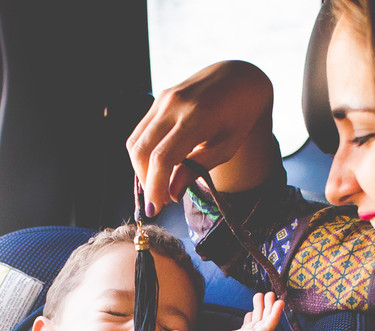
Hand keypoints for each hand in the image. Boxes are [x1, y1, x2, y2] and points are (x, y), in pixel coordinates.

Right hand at [128, 60, 274, 211]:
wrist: (239, 78)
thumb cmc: (239, 116)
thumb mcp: (227, 146)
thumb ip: (198, 168)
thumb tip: (172, 193)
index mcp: (196, 117)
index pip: (163, 157)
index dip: (154, 187)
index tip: (156, 209)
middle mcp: (174, 105)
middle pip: (142, 151)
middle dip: (145, 181)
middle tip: (157, 201)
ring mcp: (163, 99)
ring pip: (135, 142)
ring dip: (141, 169)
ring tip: (158, 184)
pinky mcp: (158, 99)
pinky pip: (141, 131)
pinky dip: (144, 153)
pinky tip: (158, 165)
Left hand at [167, 292, 283, 330]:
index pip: (246, 326)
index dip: (251, 316)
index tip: (253, 307)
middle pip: (258, 320)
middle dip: (262, 307)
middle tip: (265, 295)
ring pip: (266, 319)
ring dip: (270, 307)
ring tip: (273, 294)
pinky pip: (270, 324)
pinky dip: (276, 314)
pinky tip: (280, 303)